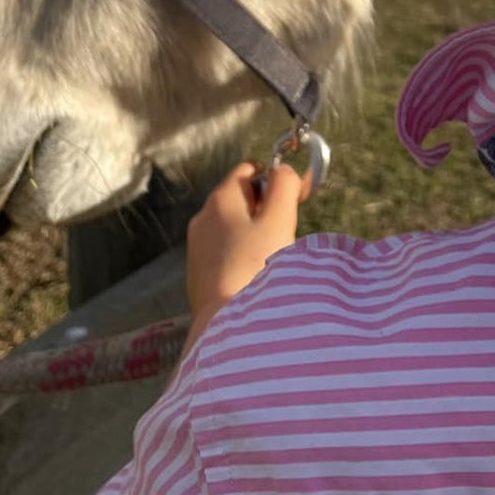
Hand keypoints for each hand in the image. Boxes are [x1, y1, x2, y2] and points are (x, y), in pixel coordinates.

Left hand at [184, 161, 306, 347]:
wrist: (224, 325)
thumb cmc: (255, 267)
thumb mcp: (278, 221)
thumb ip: (284, 187)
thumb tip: (283, 170)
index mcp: (221, 199)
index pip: (250, 169)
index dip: (276, 179)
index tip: (297, 200)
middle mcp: (203, 217)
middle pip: (242, 199)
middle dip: (267, 210)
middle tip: (285, 234)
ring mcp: (197, 247)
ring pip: (234, 227)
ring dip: (255, 235)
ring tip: (271, 260)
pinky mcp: (197, 273)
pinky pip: (225, 252)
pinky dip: (242, 256)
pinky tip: (254, 277)